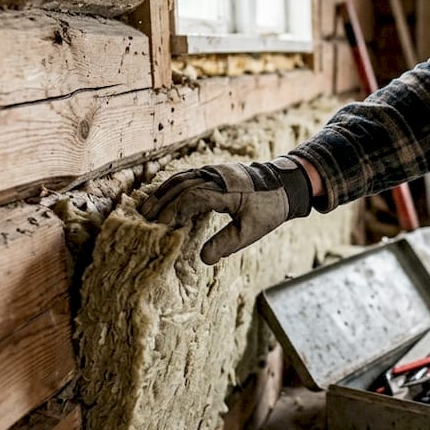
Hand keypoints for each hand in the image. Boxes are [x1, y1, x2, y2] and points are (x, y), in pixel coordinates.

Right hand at [140, 156, 311, 263]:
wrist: (284, 184)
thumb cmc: (268, 208)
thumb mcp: (251, 231)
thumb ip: (226, 243)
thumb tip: (203, 259)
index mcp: (226, 190)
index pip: (192, 198)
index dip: (174, 212)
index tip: (163, 228)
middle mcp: (216, 176)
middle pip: (181, 186)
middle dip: (161, 203)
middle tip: (145, 220)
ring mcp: (214, 171)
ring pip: (182, 178)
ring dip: (163, 193)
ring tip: (147, 209)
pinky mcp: (214, 171)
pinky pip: (188, 176)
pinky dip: (172, 186)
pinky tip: (163, 197)